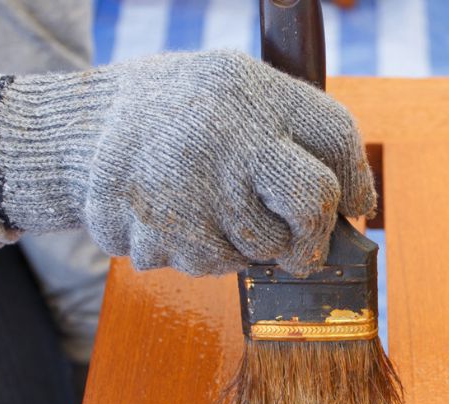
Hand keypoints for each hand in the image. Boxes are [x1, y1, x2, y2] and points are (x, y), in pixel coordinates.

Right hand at [0, 50, 375, 275]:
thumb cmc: (188, 111)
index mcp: (249, 102)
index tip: (344, 206)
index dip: (347, 192)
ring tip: (212, 202)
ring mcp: (187, 199)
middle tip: (296, 240)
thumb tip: (362, 204)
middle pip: (302, 223)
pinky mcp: (158, 239)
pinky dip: (203, 251)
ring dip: (246, 243)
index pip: (329, 157)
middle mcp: (221, 147)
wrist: (86, 128)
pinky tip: (180, 215)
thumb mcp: (249, 90)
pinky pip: (211, 267)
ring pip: (256, 253)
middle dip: (306, 241)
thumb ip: (310, 135)